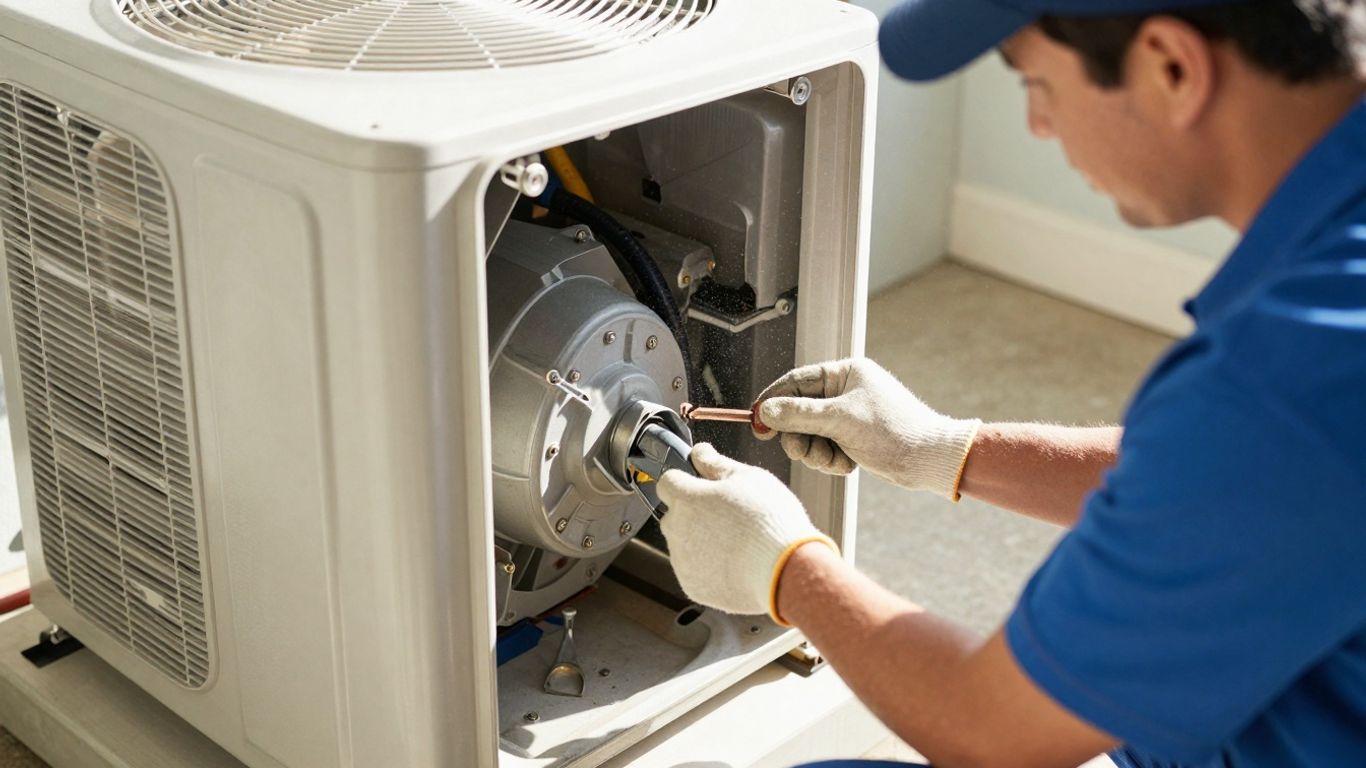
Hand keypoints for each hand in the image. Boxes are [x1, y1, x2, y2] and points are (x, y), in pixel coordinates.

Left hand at [657, 444, 837, 622]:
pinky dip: (707, 566)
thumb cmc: (770, 520)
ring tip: (736, 542)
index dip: (685, 481)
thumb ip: (716, 463)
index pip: (667, 481)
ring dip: (699, 540)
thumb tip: (699, 452)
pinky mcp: (692, 586)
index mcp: (687, 498)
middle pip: (674, 514)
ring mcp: (682, 560)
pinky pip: (693, 570)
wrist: (786, 569)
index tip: (701, 486)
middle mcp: (677, 529)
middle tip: (727, 515)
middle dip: (693, 512)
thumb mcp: (748, 478)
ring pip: (683, 543)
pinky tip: (734, 562)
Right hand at [754, 358, 980, 498]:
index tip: (757, 422)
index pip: (796, 381)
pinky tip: (849, 465)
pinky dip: (831, 460)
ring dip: (816, 452)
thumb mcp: (840, 420)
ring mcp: (848, 416)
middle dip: (800, 436)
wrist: (930, 460)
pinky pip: (825, 448)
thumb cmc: (894, 431)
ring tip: (835, 460)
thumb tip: (764, 411)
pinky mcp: (852, 438)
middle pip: (798, 412)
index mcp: (845, 374)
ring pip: (810, 434)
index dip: (773, 401)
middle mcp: (845, 392)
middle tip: (803, 452)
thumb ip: (799, 414)